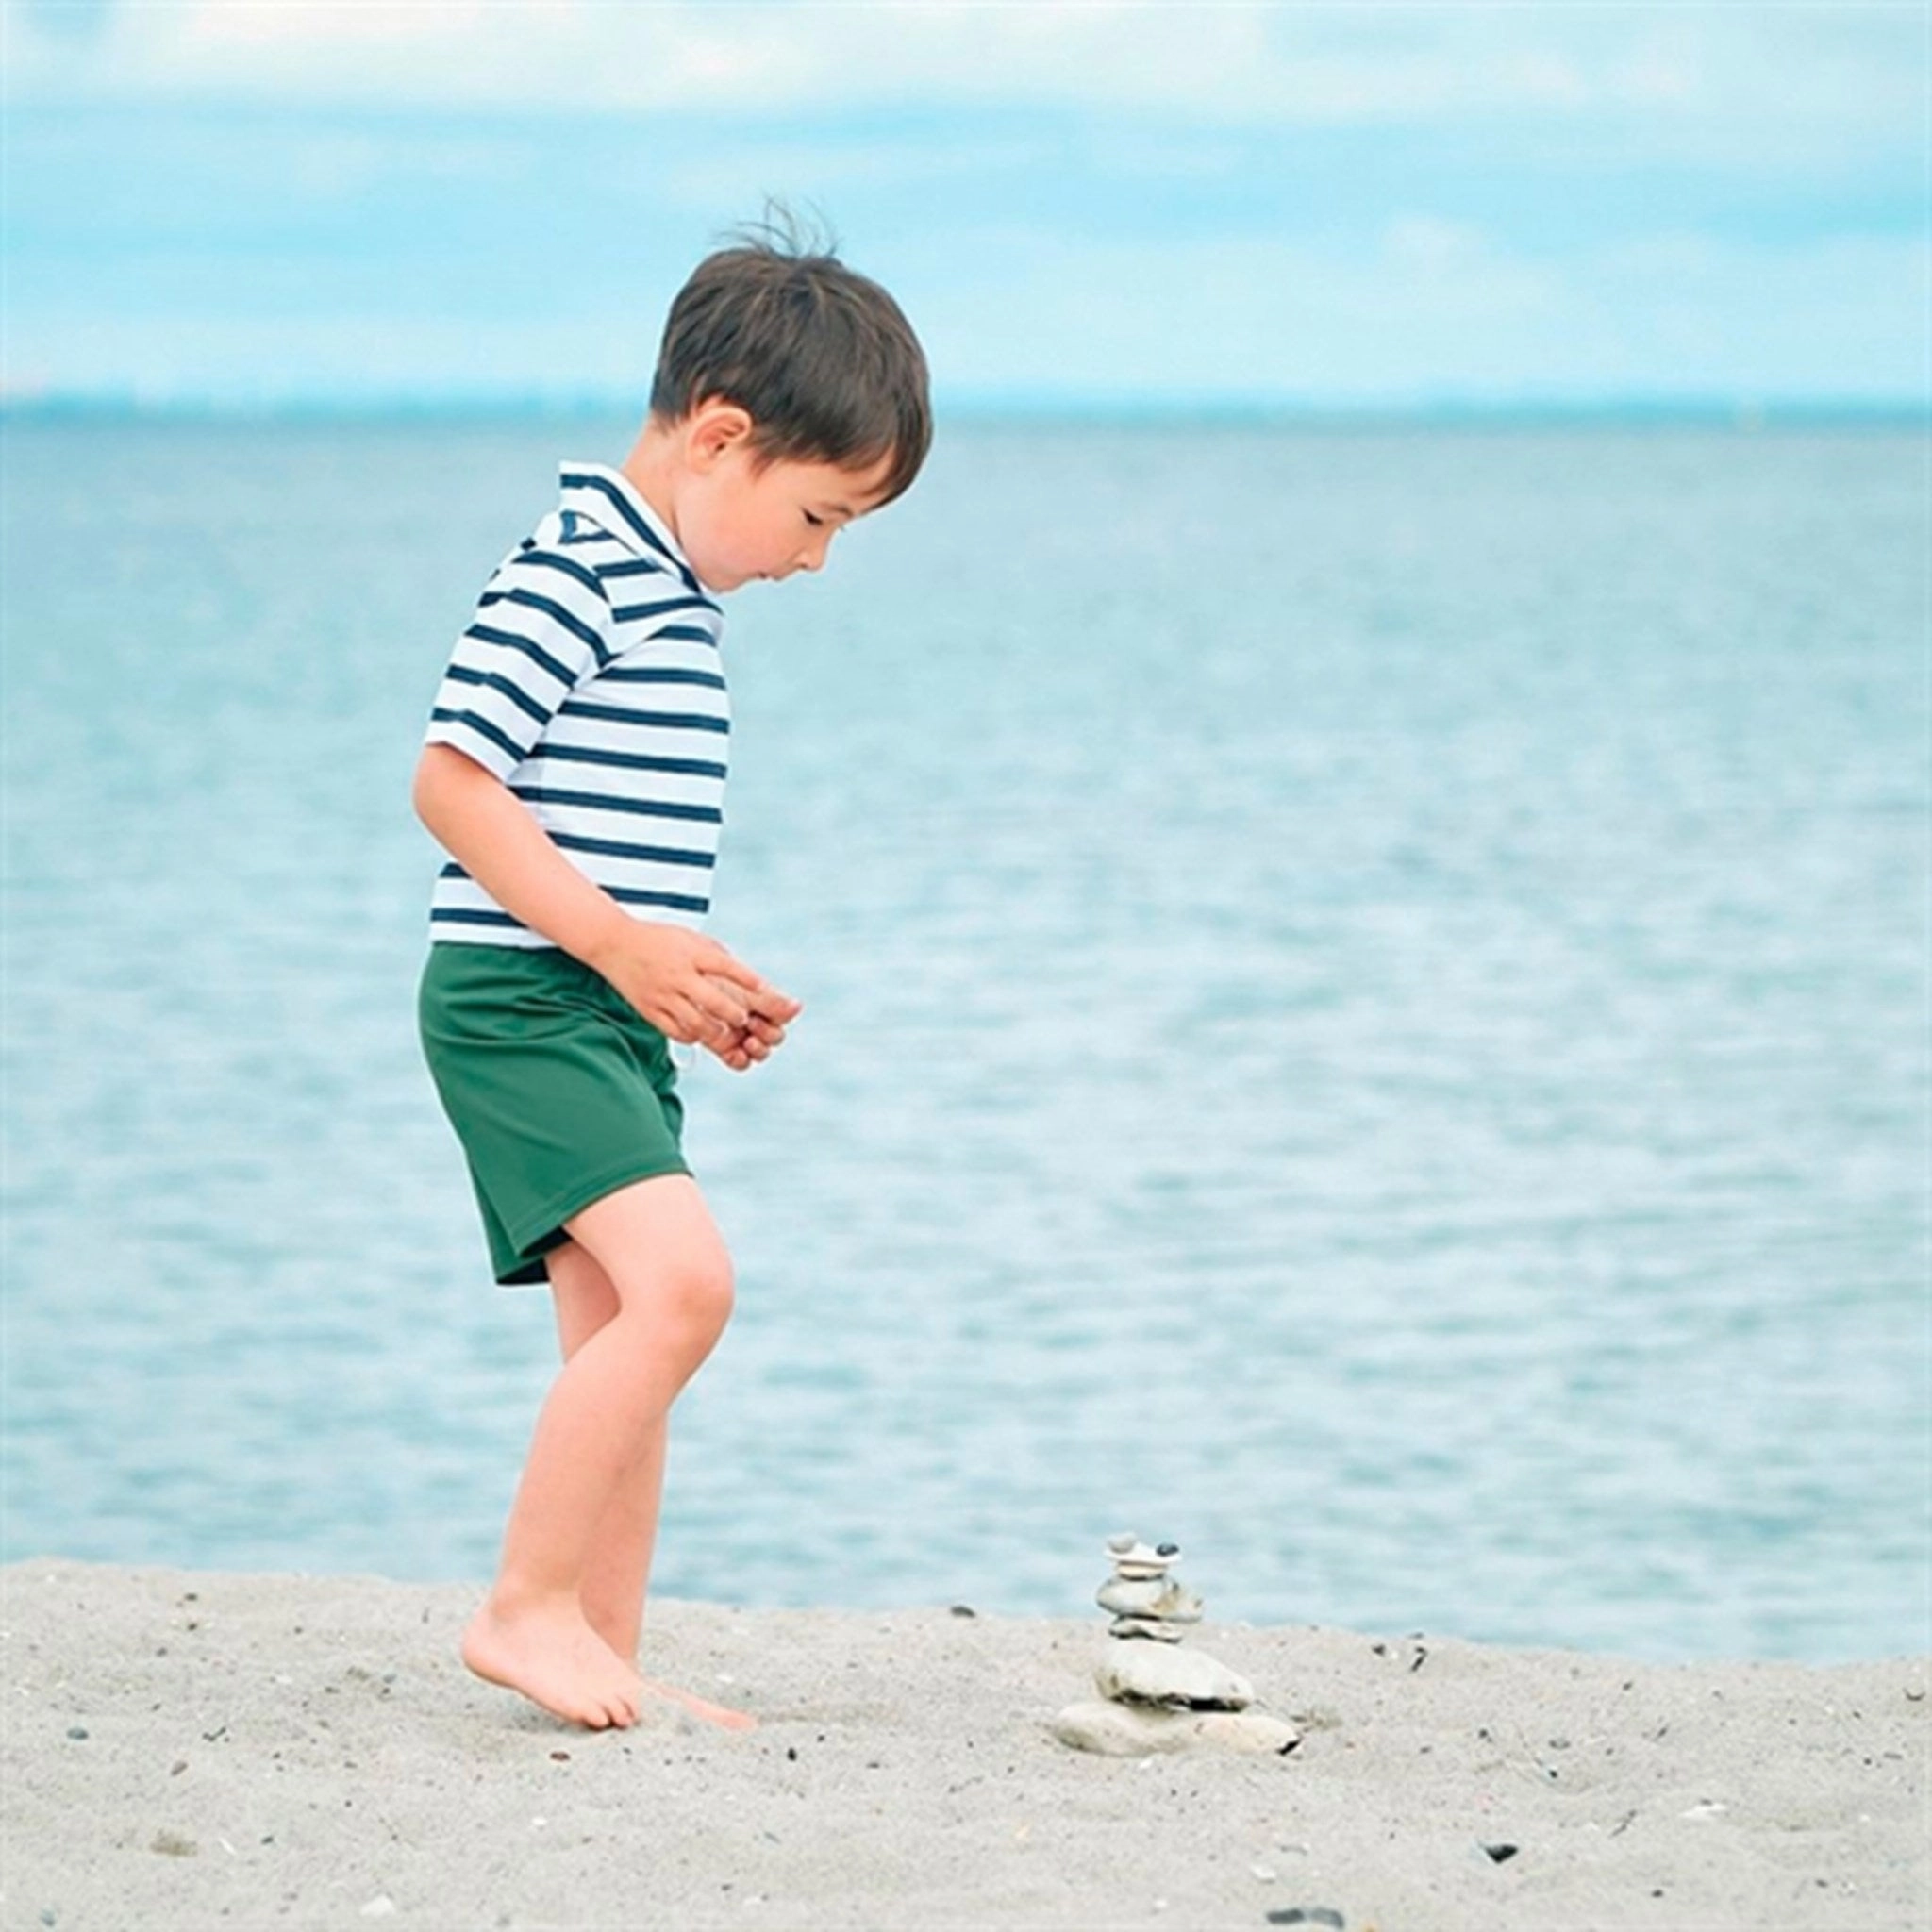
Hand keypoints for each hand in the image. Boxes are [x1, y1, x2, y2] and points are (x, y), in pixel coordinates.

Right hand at [584, 919, 795, 1050]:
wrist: (613, 944)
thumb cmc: (658, 940)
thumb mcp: (691, 938)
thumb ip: (717, 956)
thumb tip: (747, 977)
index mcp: (691, 953)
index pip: (726, 967)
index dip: (749, 981)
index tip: (766, 992)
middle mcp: (678, 975)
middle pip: (714, 1002)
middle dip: (735, 1015)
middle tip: (743, 1019)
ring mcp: (662, 995)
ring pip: (697, 1023)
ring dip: (717, 1031)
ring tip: (726, 1030)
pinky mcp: (649, 1010)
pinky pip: (676, 1032)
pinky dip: (694, 1036)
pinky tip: (700, 1032)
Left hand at [699, 973, 801, 1072]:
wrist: (684, 985)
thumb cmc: (714, 981)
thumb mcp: (743, 990)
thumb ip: (771, 1001)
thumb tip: (798, 1006)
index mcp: (763, 1003)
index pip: (781, 1020)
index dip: (775, 1021)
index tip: (759, 1016)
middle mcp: (755, 1020)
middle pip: (774, 1038)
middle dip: (767, 1034)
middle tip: (751, 1025)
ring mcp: (740, 1035)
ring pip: (759, 1052)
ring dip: (758, 1050)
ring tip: (747, 1041)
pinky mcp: (724, 1049)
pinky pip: (741, 1062)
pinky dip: (741, 1060)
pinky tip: (737, 1054)